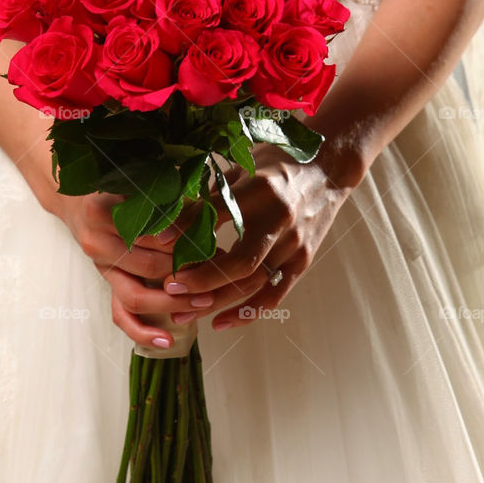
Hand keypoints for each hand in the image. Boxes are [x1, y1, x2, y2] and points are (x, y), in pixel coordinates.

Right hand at [48, 188, 204, 348]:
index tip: (211, 240)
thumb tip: (209, 219)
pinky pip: (120, 315)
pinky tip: (167, 340)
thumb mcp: (140, 182)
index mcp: (103, 211)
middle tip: (219, 273)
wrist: (78, 200)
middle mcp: (97, 243)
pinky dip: (142, 331)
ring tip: (203, 302)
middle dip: (187, 272)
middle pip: (149, 264)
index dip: (184, 237)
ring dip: (173, 302)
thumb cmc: (120, 186)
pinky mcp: (107, 284)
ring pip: (137, 296)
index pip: (151, 231)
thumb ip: (168, 197)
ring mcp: (101, 268)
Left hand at [156, 142, 362, 331]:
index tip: (155, 241)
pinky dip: (248, 312)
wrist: (329, 165)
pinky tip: (221, 322)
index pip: (216, 213)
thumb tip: (170, 212)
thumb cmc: (277, 160)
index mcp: (259, 188)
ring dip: (216, 302)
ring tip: (183, 313)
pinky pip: (275, 294)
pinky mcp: (303, 259)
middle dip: (201, 279)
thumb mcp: (242, 163)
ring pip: (253, 283)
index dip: (184, 228)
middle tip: (169, 287)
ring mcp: (294, 243)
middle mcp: (279, 218)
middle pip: (239, 261)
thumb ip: (210, 191)